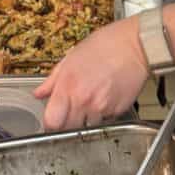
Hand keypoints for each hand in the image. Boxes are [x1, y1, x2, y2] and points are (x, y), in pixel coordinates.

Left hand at [34, 16, 148, 131]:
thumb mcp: (71, 57)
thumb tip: (39, 93)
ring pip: (87, 127)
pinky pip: (105, 121)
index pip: (51, 121)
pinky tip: (105, 97)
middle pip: (68, 129)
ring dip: (86, 119)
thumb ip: (53, 80)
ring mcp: (101, 108)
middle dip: (67, 123)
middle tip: (71, 110)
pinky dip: (103, 114)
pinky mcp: (117, 111)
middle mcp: (83, 100)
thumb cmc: (105, 45)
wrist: (135, 45)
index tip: (53, 119)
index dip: (50, 123)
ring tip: (91, 99)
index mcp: (68, 85)